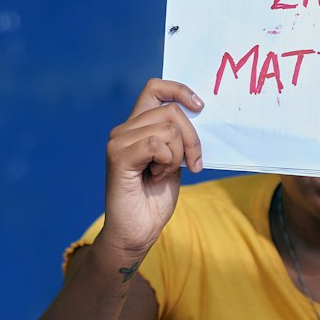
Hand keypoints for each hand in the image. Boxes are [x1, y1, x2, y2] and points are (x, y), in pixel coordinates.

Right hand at [99, 79, 203, 258]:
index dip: (179, 90)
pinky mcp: (118, 156)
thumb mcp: (174, 162)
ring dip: (178, 155)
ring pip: (168, 128)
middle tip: (192, 164)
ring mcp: (119, 141)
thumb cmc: (154, 200)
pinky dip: (167, 162)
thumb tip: (198, 114)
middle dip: (192, 138)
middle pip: (171, 111)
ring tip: (163, 174)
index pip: (155, 88)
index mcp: (137, 127)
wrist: (136, 232)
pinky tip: (156, 177)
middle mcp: (124, 129)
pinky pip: (157, 143)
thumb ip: (178, 138)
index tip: (200, 106)